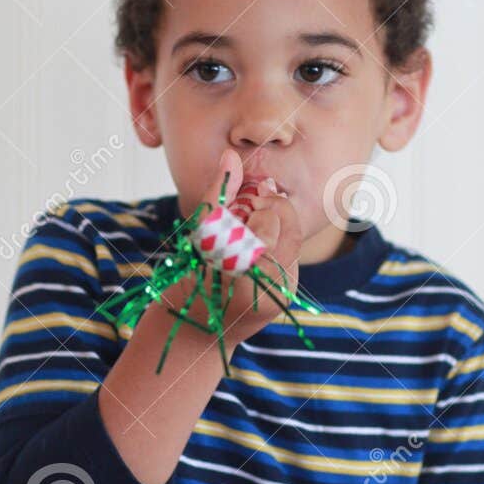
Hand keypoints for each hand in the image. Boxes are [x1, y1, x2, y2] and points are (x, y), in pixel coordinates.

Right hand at [172, 147, 304, 347]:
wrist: (195, 328)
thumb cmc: (190, 275)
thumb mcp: (200, 234)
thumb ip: (219, 194)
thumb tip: (231, 155)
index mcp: (244, 270)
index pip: (272, 223)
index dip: (264, 202)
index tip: (251, 194)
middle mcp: (268, 286)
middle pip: (291, 230)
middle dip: (275, 210)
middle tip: (255, 203)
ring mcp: (281, 294)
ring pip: (294, 241)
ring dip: (276, 225)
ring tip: (252, 224)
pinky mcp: (287, 297)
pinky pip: (291, 256)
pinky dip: (275, 243)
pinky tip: (255, 245)